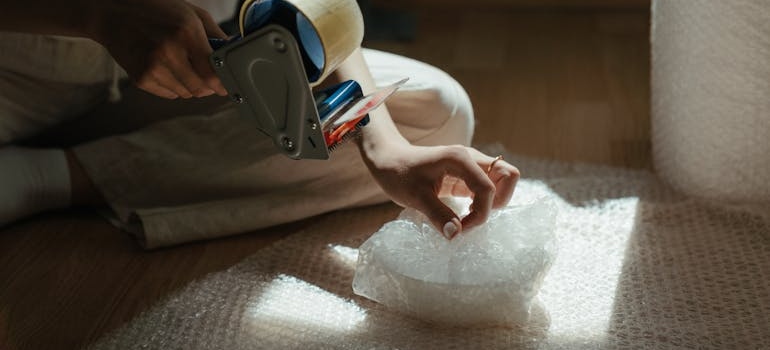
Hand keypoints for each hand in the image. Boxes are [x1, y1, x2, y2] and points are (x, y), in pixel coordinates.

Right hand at [91, 0, 228, 98]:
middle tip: (209, 78)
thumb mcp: (191, 13)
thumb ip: (216, 35)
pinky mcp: (141, 78)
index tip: (228, 85)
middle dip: (209, 87)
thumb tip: (234, 53)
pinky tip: (167, 69)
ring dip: (191, 86)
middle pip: (201, 89)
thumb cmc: (156, 10)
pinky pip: (169, 94)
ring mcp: (153, 67)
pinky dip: (174, 87)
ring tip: (184, 67)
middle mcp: (169, 52)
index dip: (223, 83)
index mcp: (186, 33)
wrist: (112, 13)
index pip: (213, 73)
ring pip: (186, 94)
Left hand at [363, 143, 519, 238]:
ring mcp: (471, 165)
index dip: (480, 213)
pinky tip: (465, 214)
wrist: (388, 160)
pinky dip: (484, 202)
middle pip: (508, 175)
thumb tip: (455, 235)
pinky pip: (488, 187)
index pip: (488, 188)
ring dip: (493, 202)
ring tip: (469, 217)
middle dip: (499, 201)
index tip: (460, 229)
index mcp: (460, 159)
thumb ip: (437, 214)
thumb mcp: (414, 197)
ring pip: (502, 180)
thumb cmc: (398, 173)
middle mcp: (471, 158)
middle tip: (474, 217)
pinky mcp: (467, 175)